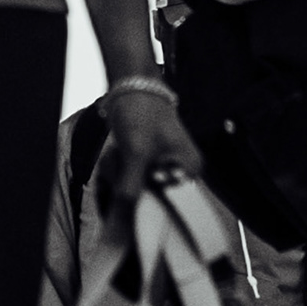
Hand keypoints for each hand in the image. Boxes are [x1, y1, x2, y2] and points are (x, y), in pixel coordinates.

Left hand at [94, 70, 199, 212]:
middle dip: (128, 183)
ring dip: (119, 174)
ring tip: (119, 152)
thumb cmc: (141, 111)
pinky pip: (126, 178)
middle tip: (123, 159)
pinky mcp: (145, 163)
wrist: (130, 84)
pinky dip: (117, 169)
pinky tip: (117, 152)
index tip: (130, 201)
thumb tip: (122, 221)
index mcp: (189, 170)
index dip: (148, 210)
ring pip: (133, 189)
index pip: (172, 208)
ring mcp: (161, 167)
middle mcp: (180, 172)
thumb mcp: (136, 153)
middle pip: (149, 200)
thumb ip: (132, 189)